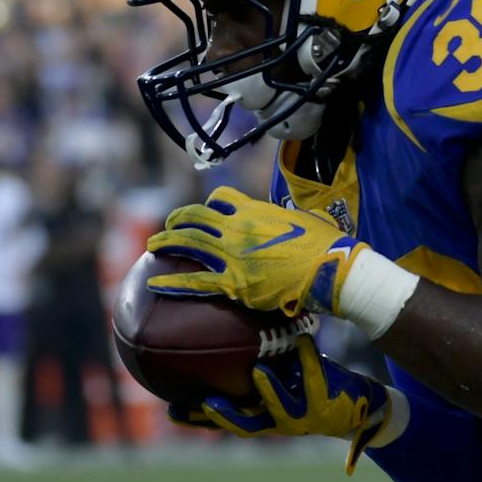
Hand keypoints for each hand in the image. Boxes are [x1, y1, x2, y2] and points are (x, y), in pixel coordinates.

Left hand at [146, 186, 365, 316]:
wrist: (329, 269)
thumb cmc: (326, 245)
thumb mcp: (308, 220)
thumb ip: (294, 218)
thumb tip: (304, 219)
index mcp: (256, 211)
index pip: (222, 199)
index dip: (210, 205)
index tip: (205, 212)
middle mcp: (238, 229)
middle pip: (196, 217)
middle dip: (178, 219)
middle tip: (168, 226)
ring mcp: (233, 255)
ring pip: (189, 243)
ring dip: (167, 242)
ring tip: (152, 246)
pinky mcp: (234, 282)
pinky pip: (195, 282)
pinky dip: (172, 282)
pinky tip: (153, 282)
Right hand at [183, 335, 400, 474]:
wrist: (358, 406)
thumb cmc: (312, 386)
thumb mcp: (281, 378)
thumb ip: (255, 365)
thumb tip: (225, 334)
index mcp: (264, 416)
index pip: (225, 420)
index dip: (198, 420)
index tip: (172, 409)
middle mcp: (279, 422)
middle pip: (246, 425)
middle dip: (224, 417)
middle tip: (204, 402)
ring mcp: (303, 417)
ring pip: (282, 408)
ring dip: (270, 391)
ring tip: (258, 371)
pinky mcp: (326, 404)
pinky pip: (315, 379)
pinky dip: (310, 360)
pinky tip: (303, 340)